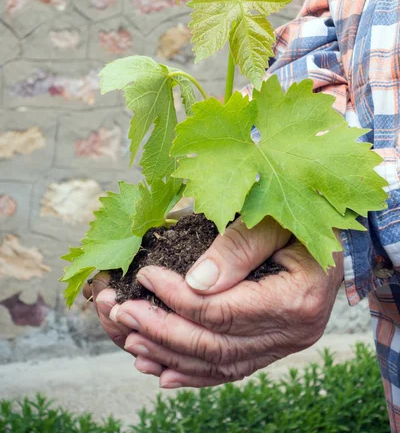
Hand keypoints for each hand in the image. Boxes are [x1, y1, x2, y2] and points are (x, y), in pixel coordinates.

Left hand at [89, 216, 342, 387]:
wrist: (335, 234)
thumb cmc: (304, 214)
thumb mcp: (275, 218)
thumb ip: (240, 246)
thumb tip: (196, 283)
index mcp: (296, 298)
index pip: (223, 310)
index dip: (177, 297)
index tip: (145, 277)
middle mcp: (293, 332)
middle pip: (216, 344)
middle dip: (163, 330)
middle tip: (122, 313)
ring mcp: (285, 344)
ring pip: (219, 362)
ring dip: (170, 355)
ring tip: (130, 341)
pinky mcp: (274, 346)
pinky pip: (231, 368)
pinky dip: (194, 373)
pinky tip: (163, 371)